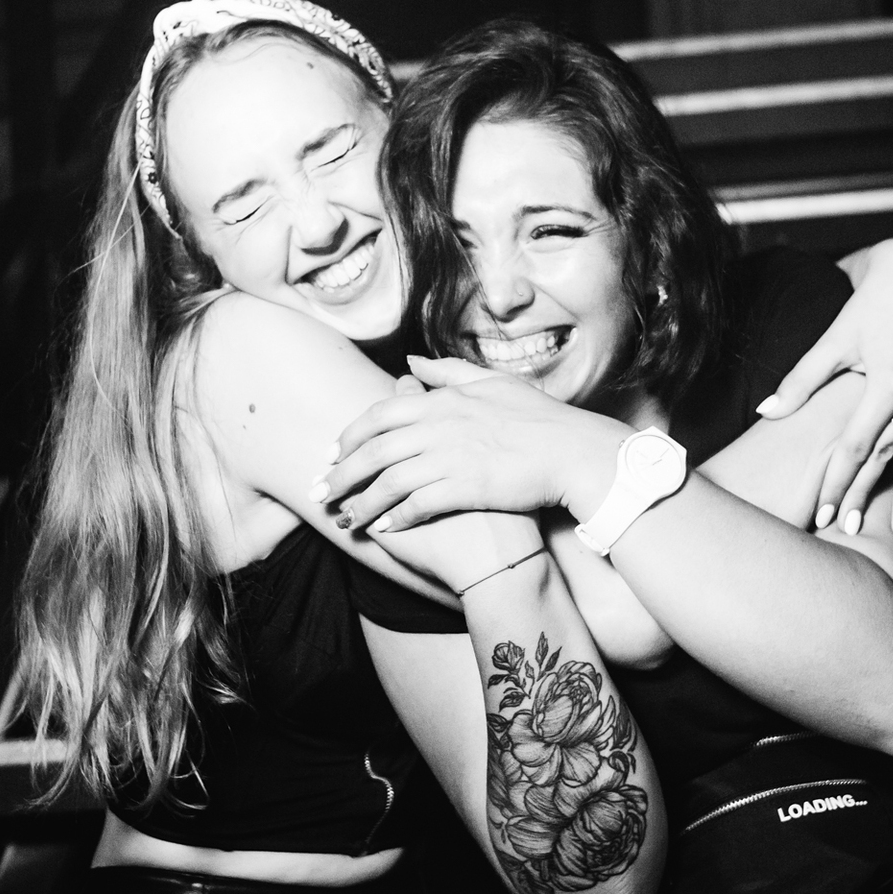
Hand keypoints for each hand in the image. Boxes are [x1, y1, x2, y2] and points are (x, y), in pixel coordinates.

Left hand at [316, 356, 628, 532]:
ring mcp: (449, 458)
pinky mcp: (463, 488)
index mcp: (442, 400)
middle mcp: (438, 426)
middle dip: (340, 474)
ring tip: (344, 521)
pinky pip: (416, 506)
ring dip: (360, 504)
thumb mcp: (491, 382)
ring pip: (387, 483)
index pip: (379, 414)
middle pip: (372, 451)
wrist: (572, 452)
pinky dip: (394, 519)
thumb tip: (411, 363)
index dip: (350, 437)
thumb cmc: (539, 418)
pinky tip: (382, 530)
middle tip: (320, 492)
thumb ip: (448, 372)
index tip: (333, 454)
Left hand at [756, 240, 892, 536]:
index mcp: (891, 380)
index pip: (858, 445)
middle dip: (869, 497)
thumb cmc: (868, 305)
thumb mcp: (833, 339)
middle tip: (849, 530)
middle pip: (892, 456)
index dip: (838, 482)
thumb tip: (765, 413)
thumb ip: (801, 380)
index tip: (822, 515)